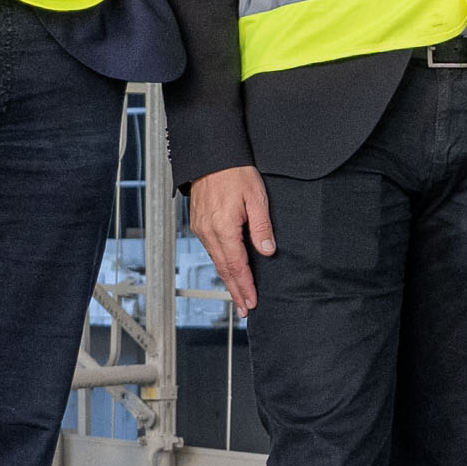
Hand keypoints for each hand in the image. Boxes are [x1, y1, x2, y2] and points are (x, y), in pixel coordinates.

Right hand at [189, 163, 274, 305]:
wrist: (211, 156)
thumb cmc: (234, 172)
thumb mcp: (256, 197)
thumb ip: (261, 226)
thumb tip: (267, 251)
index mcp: (223, 228)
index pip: (236, 265)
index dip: (245, 286)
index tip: (251, 301)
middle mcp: (208, 231)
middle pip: (223, 269)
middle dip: (236, 291)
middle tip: (245, 309)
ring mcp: (201, 228)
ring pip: (216, 261)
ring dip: (228, 280)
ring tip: (238, 296)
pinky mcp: (199, 223)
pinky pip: (211, 250)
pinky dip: (221, 265)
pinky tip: (228, 271)